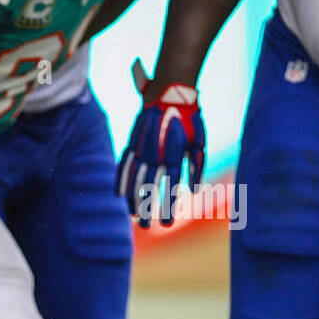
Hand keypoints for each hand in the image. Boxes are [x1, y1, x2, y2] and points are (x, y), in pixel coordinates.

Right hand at [116, 60, 204, 226]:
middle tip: (148, 226)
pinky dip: (121, 181)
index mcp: (174, 155)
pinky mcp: (132, 142)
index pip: (170, 187)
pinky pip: (124, 165)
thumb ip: (196, 167)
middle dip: (149, 209)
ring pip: (135, 180)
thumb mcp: (200, 142)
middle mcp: (156, 154)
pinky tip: (119, 196)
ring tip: (134, 216)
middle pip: (150, 188)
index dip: (167, 207)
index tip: (166, 224)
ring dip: (134, 200)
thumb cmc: (190, 118)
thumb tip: (194, 191)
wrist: (171, 91)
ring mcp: (141, 148)